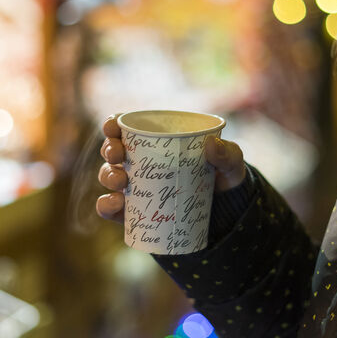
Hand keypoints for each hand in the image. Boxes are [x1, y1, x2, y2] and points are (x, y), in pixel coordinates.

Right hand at [95, 115, 247, 222]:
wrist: (224, 212)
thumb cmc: (223, 177)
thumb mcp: (230, 162)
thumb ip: (227, 153)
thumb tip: (211, 144)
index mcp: (155, 141)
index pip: (125, 127)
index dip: (112, 124)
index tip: (113, 127)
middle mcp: (139, 162)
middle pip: (112, 151)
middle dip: (109, 150)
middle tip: (119, 156)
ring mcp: (135, 187)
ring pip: (109, 176)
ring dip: (108, 176)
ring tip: (121, 182)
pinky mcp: (134, 211)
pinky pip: (111, 209)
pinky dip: (106, 206)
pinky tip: (114, 205)